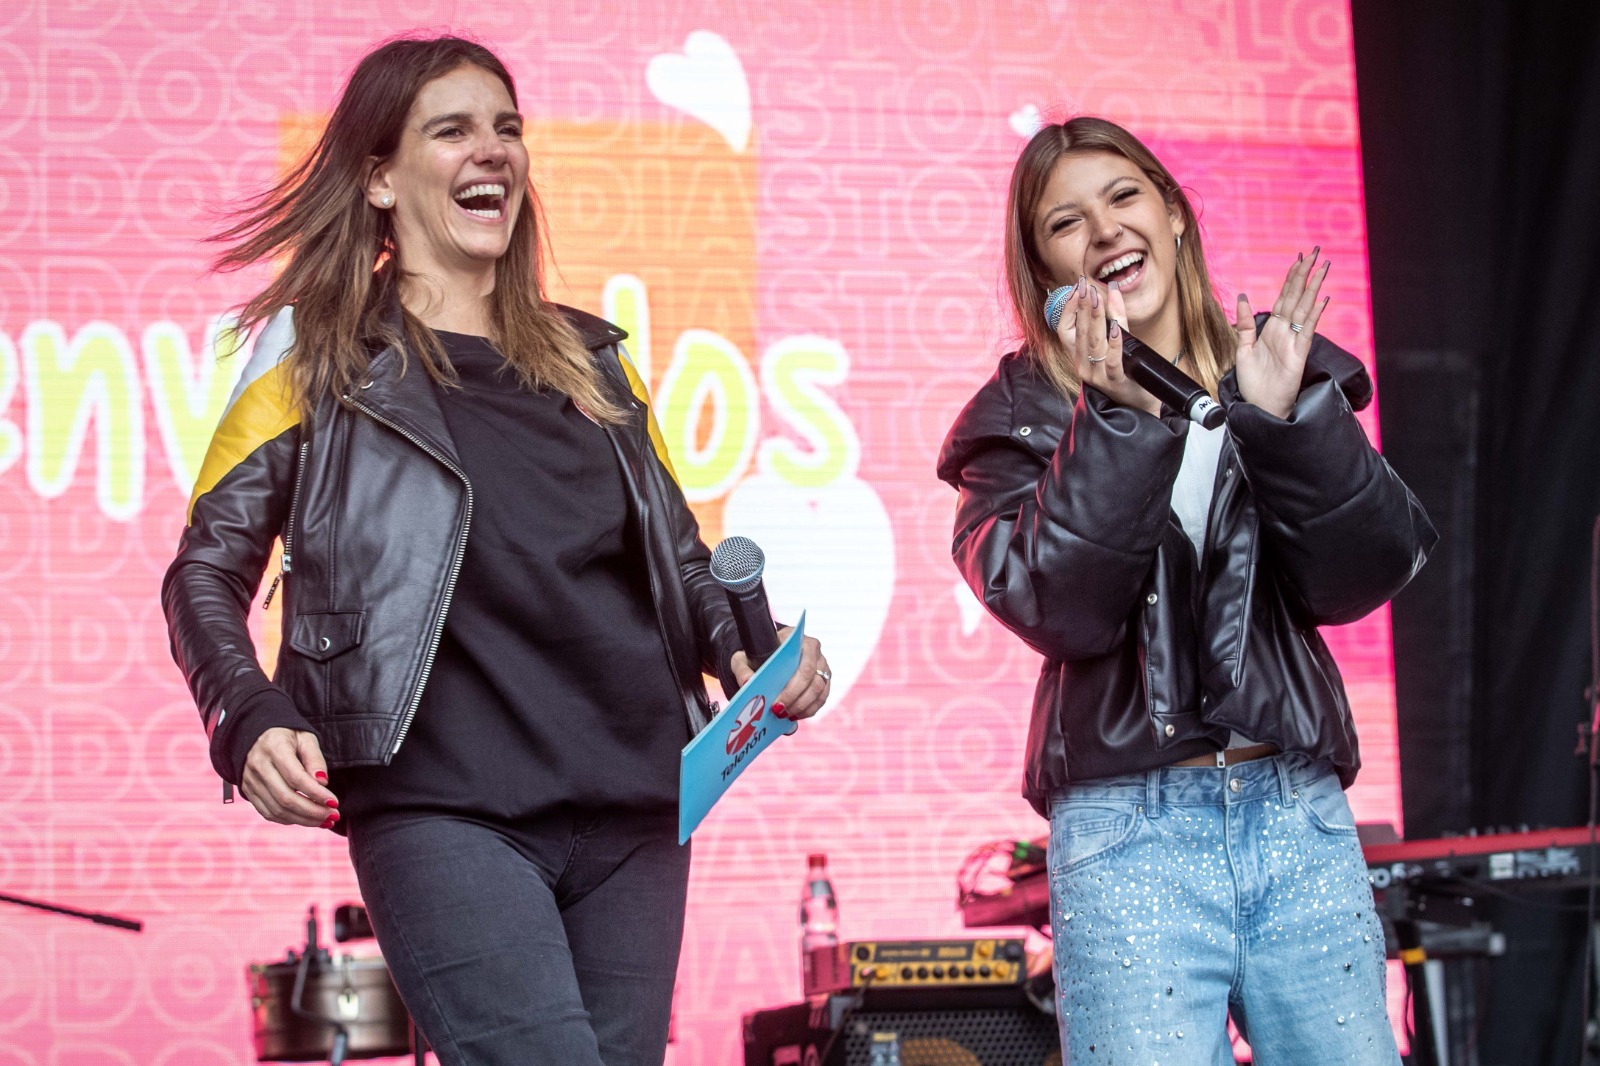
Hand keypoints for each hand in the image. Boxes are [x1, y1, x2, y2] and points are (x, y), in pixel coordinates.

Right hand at [241, 727, 339, 828]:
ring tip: (325, 820)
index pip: (296, 777)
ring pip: (277, 810)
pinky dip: (289, 820)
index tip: (334, 802)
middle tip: (333, 816)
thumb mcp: (306, 738)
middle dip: (313, 811)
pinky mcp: (249, 791)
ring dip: (304, 820)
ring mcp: (250, 781)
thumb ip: (315, 759)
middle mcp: (258, 766)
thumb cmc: (288, 737)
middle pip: (286, 798)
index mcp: (274, 748)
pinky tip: (307, 819)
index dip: (316, 793)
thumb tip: (322, 782)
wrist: (257, 735)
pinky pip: (268, 813)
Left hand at [730, 628, 829, 721]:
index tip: (776, 703)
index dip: (793, 688)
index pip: (805, 666)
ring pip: (819, 692)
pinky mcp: (824, 682)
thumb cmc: (758, 654)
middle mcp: (816, 654)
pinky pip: (821, 699)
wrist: (768, 655)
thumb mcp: (744, 658)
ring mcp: (823, 668)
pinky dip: (808, 710)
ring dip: (802, 708)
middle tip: (778, 712)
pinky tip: (793, 715)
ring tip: (784, 715)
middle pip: (813, 682)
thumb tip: (747, 684)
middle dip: (796, 701)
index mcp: (801, 642)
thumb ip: (743, 670)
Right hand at [1054, 278, 1159, 415]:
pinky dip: (1114, 344)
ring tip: (1096, 300)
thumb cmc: (1126, 373)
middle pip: (1079, 332)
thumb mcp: (1118, 342)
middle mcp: (1083, 365)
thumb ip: (1115, 316)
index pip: (1064, 329)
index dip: (1068, 308)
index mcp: (1079, 356)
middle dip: (1081, 307)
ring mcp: (1097, 375)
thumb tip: (1112, 288)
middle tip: (1084, 286)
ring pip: (1093, 344)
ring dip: (1095, 320)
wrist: (1138, 406)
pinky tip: (1116, 328)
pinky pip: (1112, 361)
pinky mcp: (1115, 382)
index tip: (1076, 288)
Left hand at [1233, 248, 1331, 418]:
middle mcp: (1285, 332)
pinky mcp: (1298, 355)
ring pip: (1305, 309)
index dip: (1292, 278)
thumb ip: (1245, 324)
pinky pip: (1307, 332)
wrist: (1260, 407)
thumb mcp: (1242, 349)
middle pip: (1297, 297)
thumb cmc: (1253, 383)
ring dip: (1313, 288)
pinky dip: (1314, 316)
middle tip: (1316, 253)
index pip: (1284, 297)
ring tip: (1323, 268)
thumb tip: (1243, 297)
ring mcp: (1294, 342)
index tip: (1299, 259)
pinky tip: (1321, 300)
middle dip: (1306, 275)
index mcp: (1272, 329)